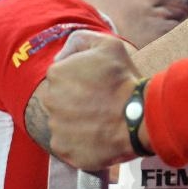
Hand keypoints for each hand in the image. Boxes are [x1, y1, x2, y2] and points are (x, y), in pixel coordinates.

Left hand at [40, 31, 143, 169]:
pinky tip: (98, 134)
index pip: (61, 75)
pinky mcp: (63, 149)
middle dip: (75, 99)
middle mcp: (49, 100)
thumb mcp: (108, 44)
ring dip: (77, 120)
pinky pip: (67, 144)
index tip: (98, 84)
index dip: (81, 79)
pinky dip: (79, 141)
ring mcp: (55, 126)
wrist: (138, 116)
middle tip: (100, 102)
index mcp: (56, 73)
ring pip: (63, 121)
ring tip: (101, 119)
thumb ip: (81, 39)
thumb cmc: (123, 79)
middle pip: (59, 99)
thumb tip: (62, 54)